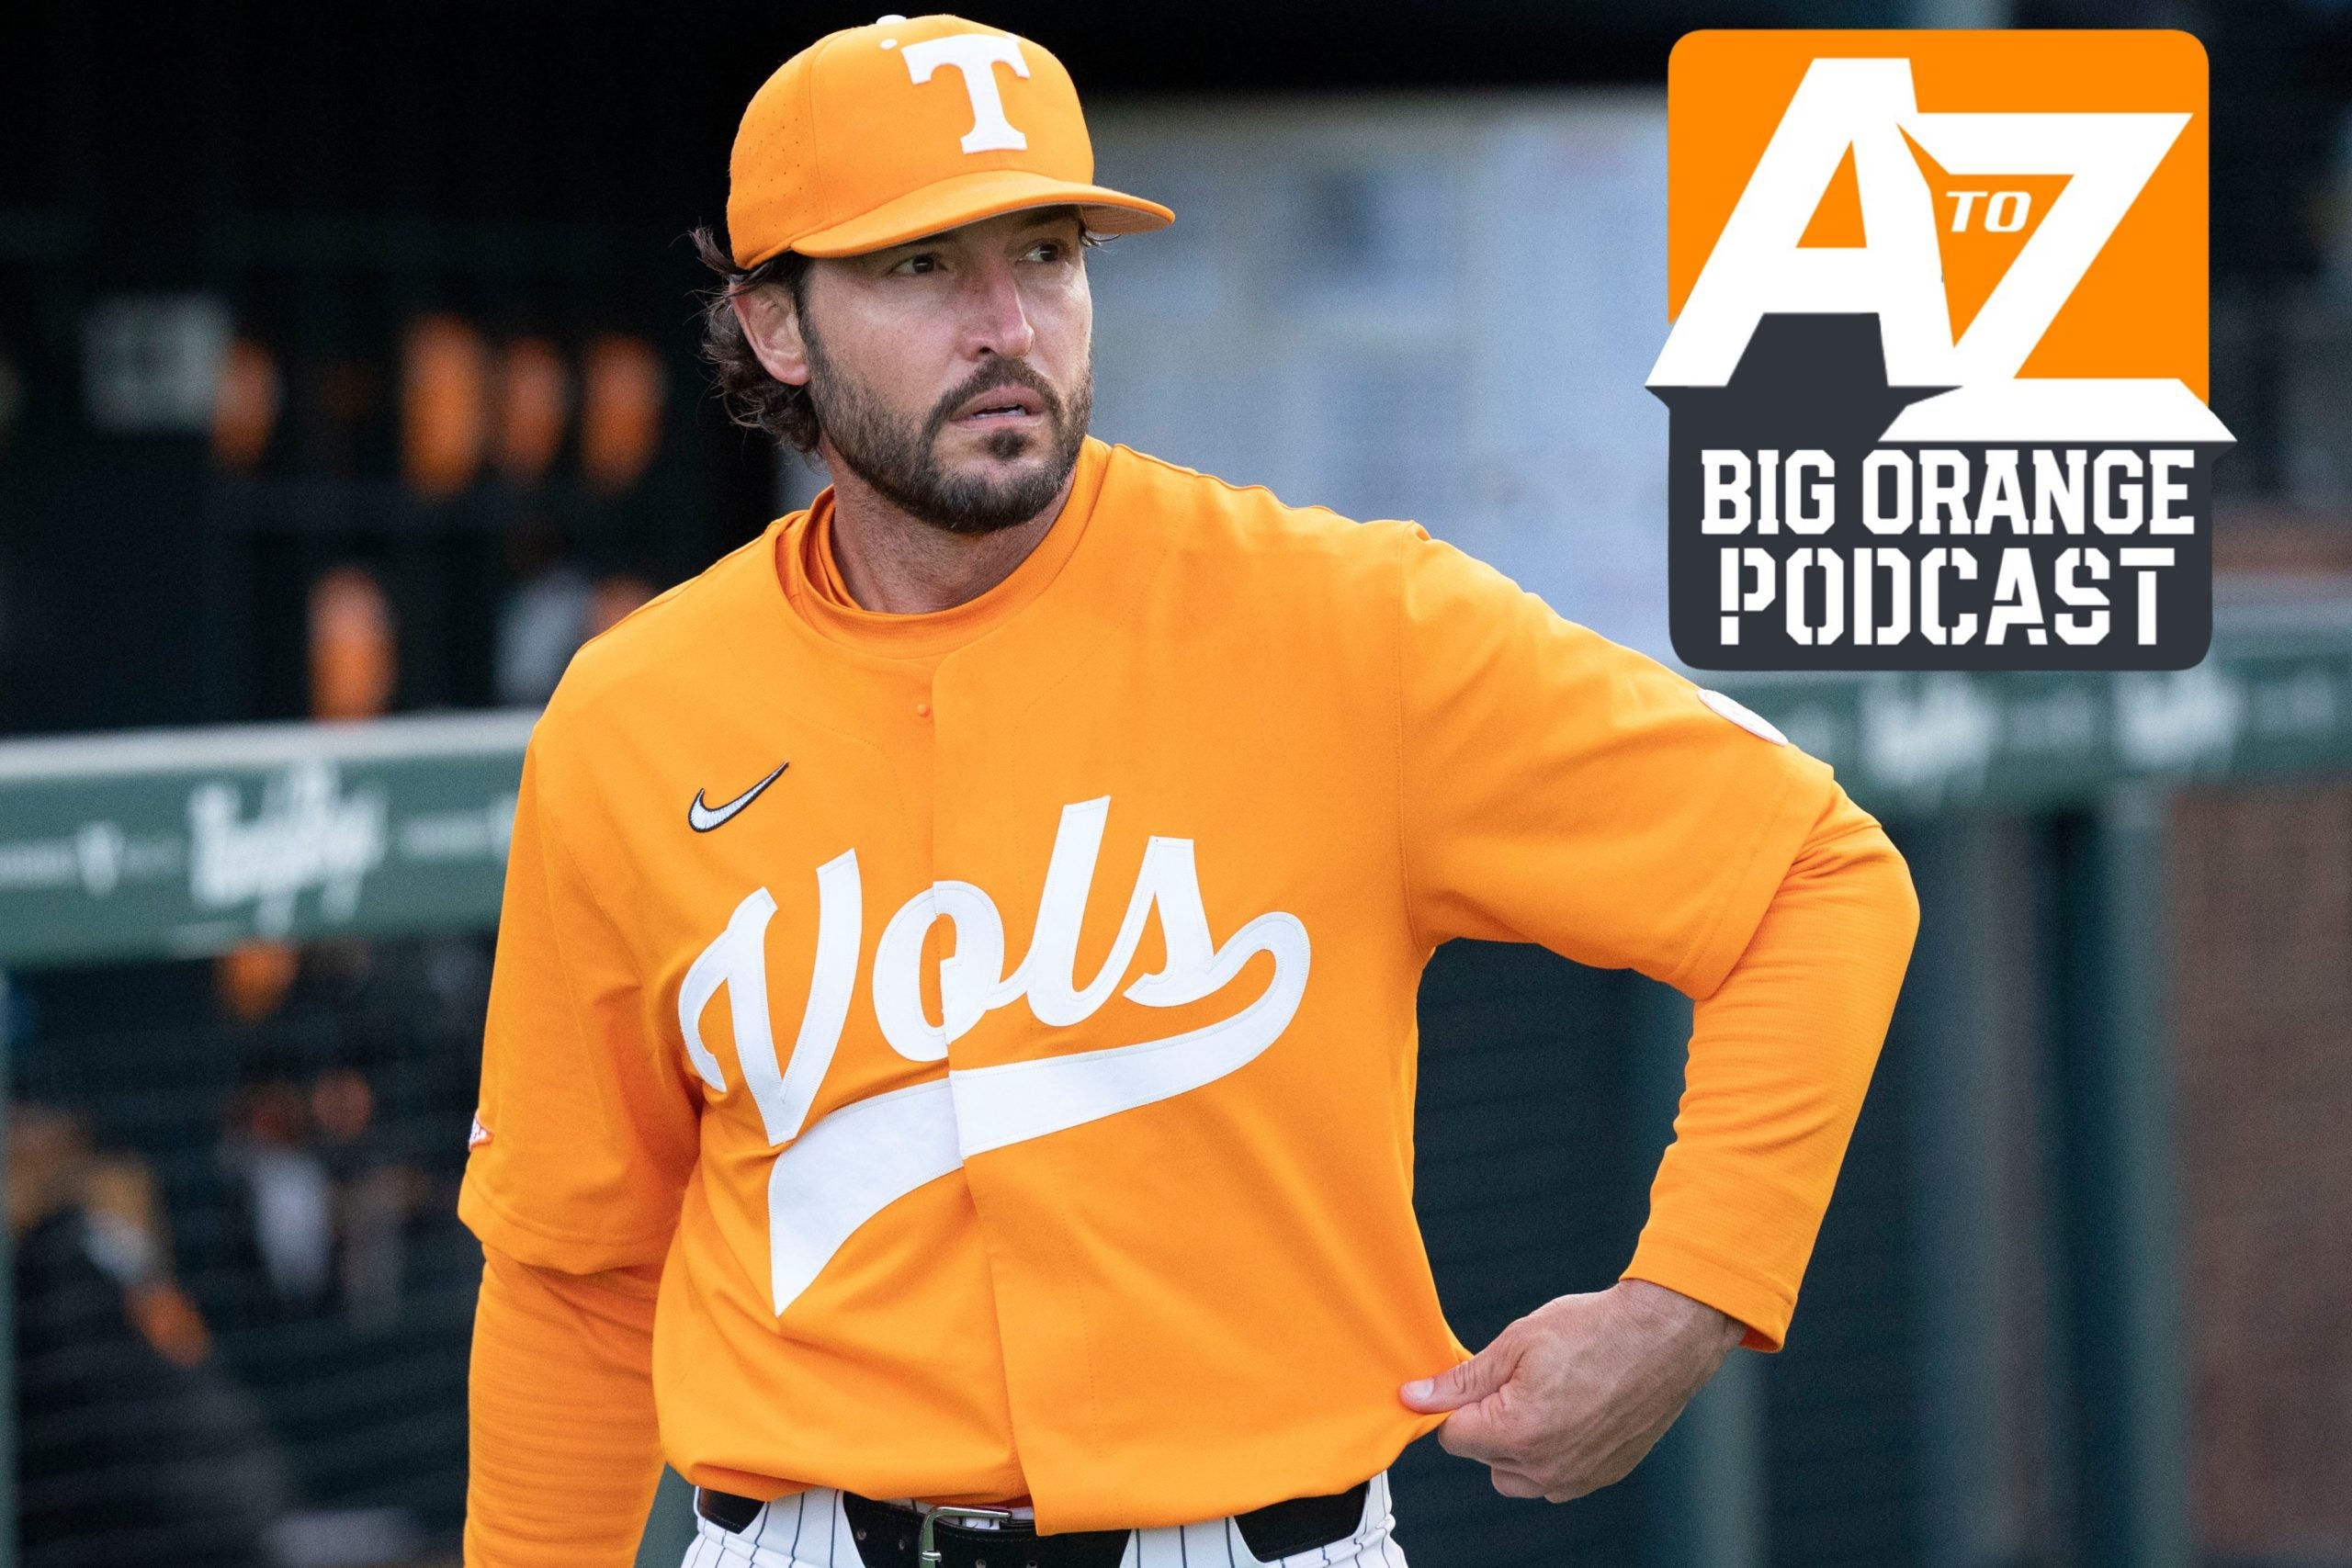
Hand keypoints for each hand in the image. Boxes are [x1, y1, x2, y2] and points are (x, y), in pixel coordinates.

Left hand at [1397, 1280, 1746, 1501]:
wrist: (1664, 1336)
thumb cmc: (1593, 1330)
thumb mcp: (1516, 1342)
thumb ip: (1461, 1379)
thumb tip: (1413, 1398)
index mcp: (1518, 1432)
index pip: (1452, 1437)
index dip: (1455, 1404)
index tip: (1474, 1380)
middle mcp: (1547, 1467)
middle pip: (1482, 1457)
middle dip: (1486, 1422)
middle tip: (1517, 1380)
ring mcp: (1578, 1476)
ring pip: (1516, 1475)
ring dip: (1516, 1444)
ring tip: (1543, 1396)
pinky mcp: (1603, 1476)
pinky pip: (1554, 1478)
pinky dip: (1550, 1452)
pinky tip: (1569, 1411)